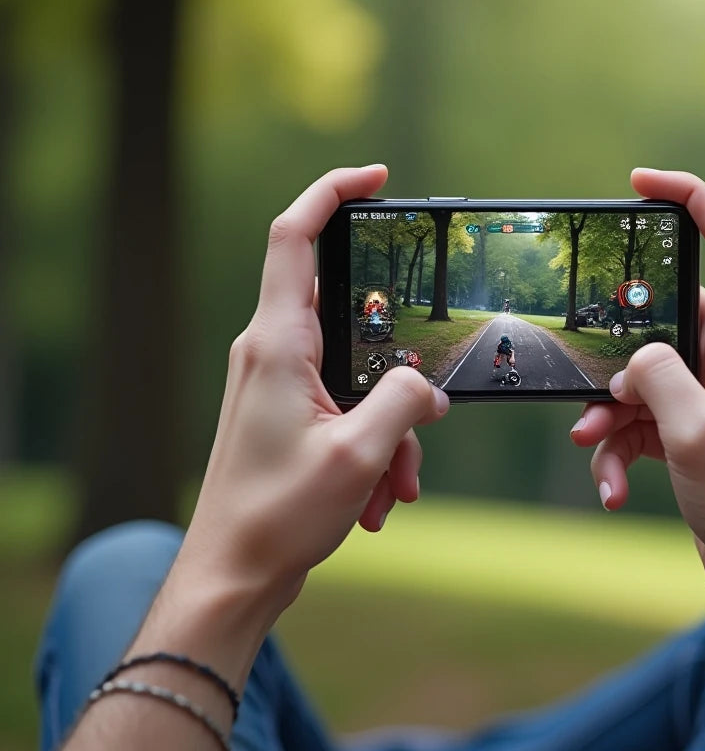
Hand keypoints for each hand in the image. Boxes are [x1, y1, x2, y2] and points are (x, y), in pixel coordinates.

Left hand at [181, 165, 448, 615]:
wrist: (231, 575)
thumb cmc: (278, 515)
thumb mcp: (361, 455)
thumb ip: (406, 402)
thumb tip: (428, 387)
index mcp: (278, 343)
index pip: (295, 236)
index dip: (333, 192)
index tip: (376, 176)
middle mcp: (272, 351)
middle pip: (350, 315)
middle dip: (400, 367)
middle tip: (423, 406)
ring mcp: (278, 382)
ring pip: (359, 373)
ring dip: (392, 425)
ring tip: (398, 484)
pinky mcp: (288, 412)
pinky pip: (348, 406)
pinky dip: (375, 444)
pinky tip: (382, 498)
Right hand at [571, 168, 704, 604]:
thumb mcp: (697, 434)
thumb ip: (658, 378)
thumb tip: (631, 363)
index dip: (691, 199)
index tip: (642, 181)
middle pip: (659, 315)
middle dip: (616, 350)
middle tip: (594, 373)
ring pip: (638, 373)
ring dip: (609, 410)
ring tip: (595, 445)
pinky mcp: (687, 423)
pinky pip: (637, 416)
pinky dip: (617, 447)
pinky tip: (614, 487)